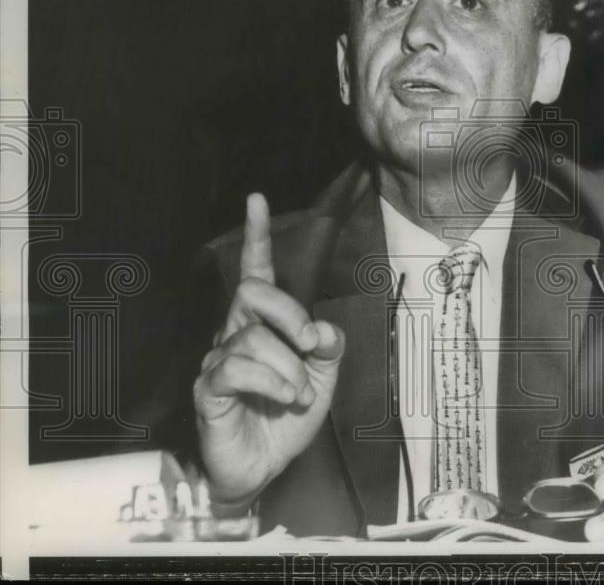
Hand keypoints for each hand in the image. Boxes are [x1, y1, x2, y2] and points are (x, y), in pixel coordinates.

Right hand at [193, 193, 344, 511]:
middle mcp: (234, 334)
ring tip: (299, 395)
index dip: (257, 237)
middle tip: (309, 346)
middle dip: (289, 314)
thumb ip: (329, 348)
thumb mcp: (323, 377)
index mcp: (262, 325)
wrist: (264, 470)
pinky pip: (236, 368)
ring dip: (289, 369)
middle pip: (254, 293)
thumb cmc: (287, 419)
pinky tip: (286, 400)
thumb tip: (321, 328)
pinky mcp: (208, 390)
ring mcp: (217, 361)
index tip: (256, 200)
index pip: (256, 273)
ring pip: (253, 338)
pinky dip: (272, 382)